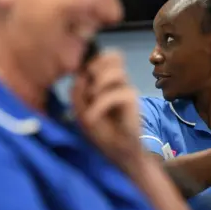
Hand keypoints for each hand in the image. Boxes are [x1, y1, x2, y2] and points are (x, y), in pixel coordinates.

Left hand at [71, 51, 143, 171]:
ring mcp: (127, 91)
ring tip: (91, 99)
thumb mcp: (80, 112)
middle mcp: (118, 83)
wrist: (118, 153)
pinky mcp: (133, 103)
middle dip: (97, 67)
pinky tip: (92, 118)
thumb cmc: (102, 132)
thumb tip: (80, 76)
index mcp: (106, 81)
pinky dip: (101, 105)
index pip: (106, 56)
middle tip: (88, 86)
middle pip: (115, 56)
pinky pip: (118, 94)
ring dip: (100, 84)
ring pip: (118, 72)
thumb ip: (77, 93)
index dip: (94, 59)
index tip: (81, 76)